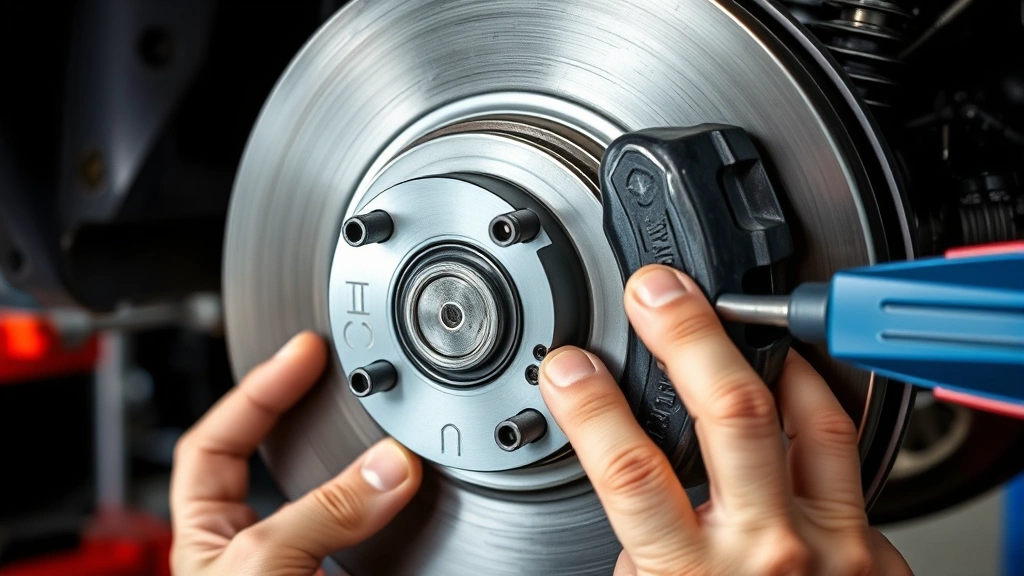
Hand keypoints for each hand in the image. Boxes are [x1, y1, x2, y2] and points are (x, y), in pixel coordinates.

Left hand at [170, 332, 421, 574]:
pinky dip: (401, 517)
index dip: (258, 388)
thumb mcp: (263, 563)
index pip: (218, 439)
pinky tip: (414, 497)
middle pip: (283, 457)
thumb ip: (323, 511)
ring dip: (366, 468)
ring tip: (388, 426)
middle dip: (313, 412)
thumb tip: (390, 464)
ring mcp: (304, 565)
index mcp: (208, 533)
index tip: (304, 351)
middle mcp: (256, 546)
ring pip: (339, 499)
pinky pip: (380, 540)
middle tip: (346, 369)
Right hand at [539, 265, 911, 574]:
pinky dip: (811, 402)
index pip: (630, 470)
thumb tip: (628, 481)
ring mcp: (830, 544)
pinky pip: (842, 450)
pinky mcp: (873, 544)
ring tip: (728, 316)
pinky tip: (788, 381)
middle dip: (684, 334)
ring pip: (804, 417)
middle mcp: (766, 552)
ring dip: (761, 355)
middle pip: (728, 412)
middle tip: (655, 292)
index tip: (569, 366)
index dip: (591, 405)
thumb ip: (644, 545)